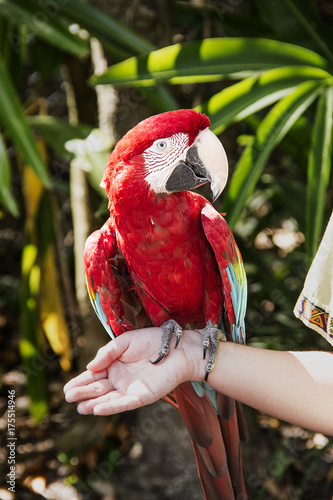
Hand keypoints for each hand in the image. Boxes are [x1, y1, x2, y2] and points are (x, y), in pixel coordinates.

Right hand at [64, 328, 202, 414]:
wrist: (177, 347)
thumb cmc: (152, 341)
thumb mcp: (125, 342)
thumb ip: (107, 353)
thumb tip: (90, 367)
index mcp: (114, 366)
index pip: (94, 376)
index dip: (80, 382)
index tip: (66, 389)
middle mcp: (120, 380)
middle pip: (98, 389)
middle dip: (83, 393)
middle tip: (68, 397)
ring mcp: (130, 389)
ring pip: (108, 399)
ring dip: (94, 404)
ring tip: (79, 407)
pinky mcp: (142, 397)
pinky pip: (124, 404)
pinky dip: (111, 407)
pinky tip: (98, 409)